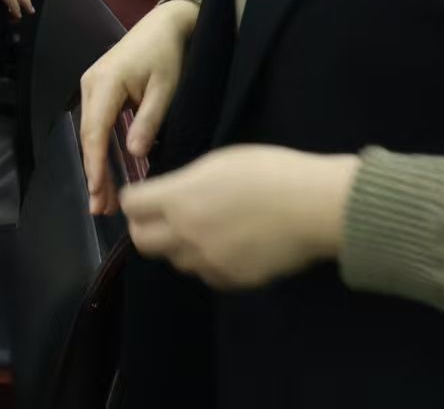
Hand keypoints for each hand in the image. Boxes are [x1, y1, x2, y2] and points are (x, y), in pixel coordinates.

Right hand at [78, 0, 197, 213]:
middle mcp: (90, 84)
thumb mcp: (166, 88)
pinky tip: (105, 171)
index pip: (95, 131)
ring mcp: (91, 86)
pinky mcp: (99, 89)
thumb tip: (135, 154)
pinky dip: (100, 149)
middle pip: (88, 136)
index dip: (96, 165)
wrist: (165, 24)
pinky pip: (96, 125)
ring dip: (96, 165)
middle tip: (100, 209)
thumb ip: (149, 121)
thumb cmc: (168, 54)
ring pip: (90, 133)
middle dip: (94, 174)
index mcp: (106, 83)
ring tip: (102, 199)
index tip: (99, 193)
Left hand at [121, 145, 359, 289]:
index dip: (135, 199)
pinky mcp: (233, 280)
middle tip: (162, 218)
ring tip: (205, 230)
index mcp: (178, 198)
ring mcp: (208, 261)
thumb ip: (186, 183)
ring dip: (181, 247)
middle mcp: (185, 234)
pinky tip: (229, 247)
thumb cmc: (269, 171)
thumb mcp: (218, 163)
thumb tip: (171, 195)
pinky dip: (210, 264)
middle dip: (146, 228)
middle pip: (141, 241)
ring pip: (176, 260)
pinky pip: (207, 275)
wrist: (312, 206)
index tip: (145, 195)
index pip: (131, 205)